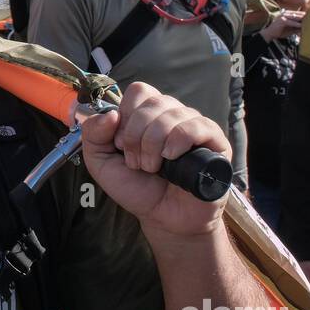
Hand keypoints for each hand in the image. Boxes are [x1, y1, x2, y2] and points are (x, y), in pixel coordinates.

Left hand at [80, 82, 230, 236]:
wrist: (162, 218)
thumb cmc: (137, 189)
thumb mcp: (101, 162)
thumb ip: (93, 135)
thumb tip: (110, 114)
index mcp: (149, 115)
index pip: (139, 91)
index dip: (125, 117)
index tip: (121, 145)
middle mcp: (173, 115)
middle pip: (153, 102)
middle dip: (135, 135)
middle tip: (135, 162)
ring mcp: (195, 127)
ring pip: (172, 113)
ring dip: (153, 144)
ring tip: (152, 167)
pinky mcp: (215, 143)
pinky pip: (198, 126)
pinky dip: (178, 140)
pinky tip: (171, 158)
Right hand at [259, 10, 303, 42]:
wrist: (269, 34)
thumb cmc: (279, 32)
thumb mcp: (290, 29)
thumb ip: (296, 27)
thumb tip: (304, 28)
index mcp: (286, 14)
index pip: (297, 13)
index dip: (304, 15)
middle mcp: (285, 13)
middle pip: (297, 14)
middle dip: (304, 16)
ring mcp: (283, 16)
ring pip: (295, 17)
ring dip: (302, 19)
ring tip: (309, 21)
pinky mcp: (282, 20)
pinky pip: (291, 22)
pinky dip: (296, 24)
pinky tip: (301, 26)